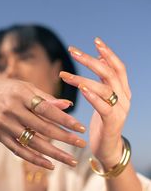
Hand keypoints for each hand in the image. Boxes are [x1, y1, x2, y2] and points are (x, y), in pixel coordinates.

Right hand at [0, 77, 86, 168]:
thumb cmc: (8, 90)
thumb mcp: (25, 88)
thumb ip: (46, 98)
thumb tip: (68, 106)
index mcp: (21, 94)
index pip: (47, 109)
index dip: (65, 120)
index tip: (81, 128)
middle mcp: (12, 110)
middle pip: (43, 128)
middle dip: (65, 138)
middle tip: (82, 144)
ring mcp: (5, 125)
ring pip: (33, 143)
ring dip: (54, 153)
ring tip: (71, 160)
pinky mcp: (0, 136)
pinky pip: (19, 150)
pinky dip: (35, 159)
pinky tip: (50, 165)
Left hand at [60, 37, 130, 167]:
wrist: (109, 150)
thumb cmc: (102, 124)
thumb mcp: (104, 101)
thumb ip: (102, 83)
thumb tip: (97, 60)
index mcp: (123, 91)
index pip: (118, 67)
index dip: (108, 53)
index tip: (95, 41)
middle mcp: (125, 98)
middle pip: (110, 73)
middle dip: (91, 60)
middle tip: (73, 51)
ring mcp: (121, 110)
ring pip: (105, 88)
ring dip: (83, 79)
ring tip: (64, 75)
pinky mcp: (112, 122)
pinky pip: (103, 107)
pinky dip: (93, 96)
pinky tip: (81, 89)